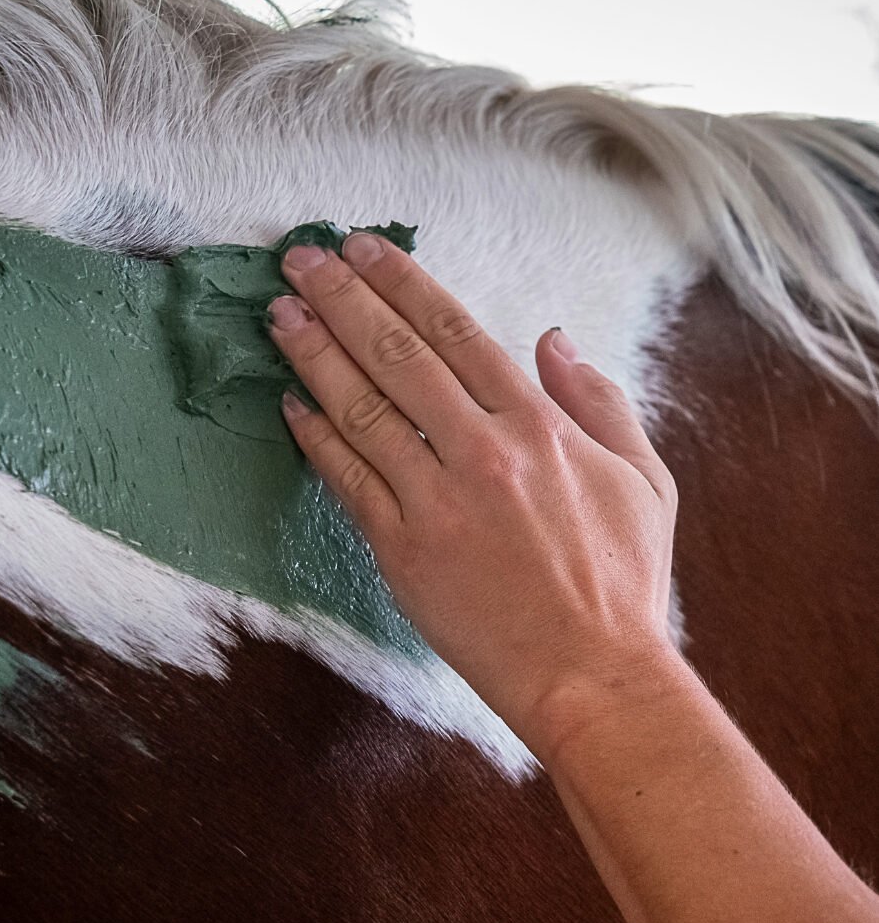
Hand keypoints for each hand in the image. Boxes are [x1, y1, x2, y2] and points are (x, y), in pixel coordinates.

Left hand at [267, 233, 679, 755]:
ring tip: (280, 316)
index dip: (403, 282)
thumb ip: (599, 401)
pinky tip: (290, 404)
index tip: (364, 248)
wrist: (589, 674)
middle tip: (299, 260)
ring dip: (315, 356)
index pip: (456, 330)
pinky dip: (317, 439)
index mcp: (539, 426)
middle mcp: (482, 451)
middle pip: (397, 355)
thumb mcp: (642, 478)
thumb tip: (554, 338)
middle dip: (342, 299)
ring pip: (363, 410)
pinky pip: (349, 482)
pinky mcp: (402, 551)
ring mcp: (437, 501)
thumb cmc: (621, 582)